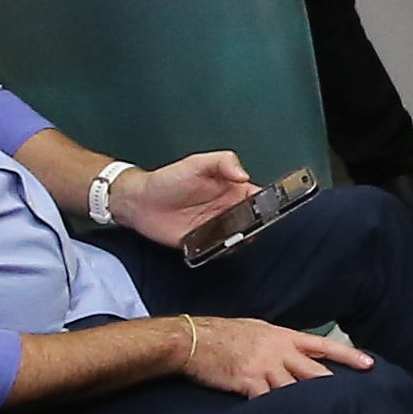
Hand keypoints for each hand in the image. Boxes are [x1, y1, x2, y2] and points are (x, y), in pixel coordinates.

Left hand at [100, 150, 258, 246]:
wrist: (140, 202)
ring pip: (241, 236)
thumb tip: (244, 174)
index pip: (258, 195)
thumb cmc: (167, 179)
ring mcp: (217, 227)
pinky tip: (225, 247)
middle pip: (254, 218)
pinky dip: (227, 250)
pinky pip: (222, 249)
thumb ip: (222, 162)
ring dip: (244, 237)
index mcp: (231, 188)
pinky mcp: (205, 242)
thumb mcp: (195, 163)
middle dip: (259, 223)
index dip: (268, 200)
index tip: (272, 206)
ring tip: (240, 235)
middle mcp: (227, 208)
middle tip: (254, 223)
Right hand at [165, 313, 370, 396]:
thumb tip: (297, 352)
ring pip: (296, 389)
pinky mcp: (248, 383)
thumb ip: (280, 342)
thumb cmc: (224, 333)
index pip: (324, 344)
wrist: (193, 339)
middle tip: (357, 400)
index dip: (349, 355)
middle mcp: (279, 351)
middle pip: (316, 371)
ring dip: (309, 404)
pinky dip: (279, 413)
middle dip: (335, 387)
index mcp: (284, 336)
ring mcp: (264, 367)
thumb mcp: (258, 330)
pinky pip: (269, 401)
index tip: (370, 364)